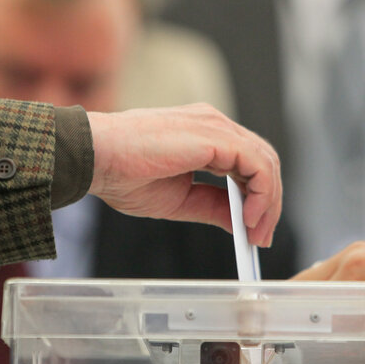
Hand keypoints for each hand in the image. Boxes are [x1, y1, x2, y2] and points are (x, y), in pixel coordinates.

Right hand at [87, 104, 280, 246]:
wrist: (96, 158)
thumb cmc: (123, 174)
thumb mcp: (180, 200)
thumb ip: (213, 207)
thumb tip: (242, 224)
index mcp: (205, 135)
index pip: (248, 163)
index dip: (258, 196)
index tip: (255, 230)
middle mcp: (214, 125)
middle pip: (262, 162)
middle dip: (268, 203)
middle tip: (261, 238)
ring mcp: (216, 126)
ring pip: (265, 162)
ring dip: (267, 202)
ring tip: (256, 233)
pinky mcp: (216, 135)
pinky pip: (257, 164)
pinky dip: (261, 194)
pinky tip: (249, 219)